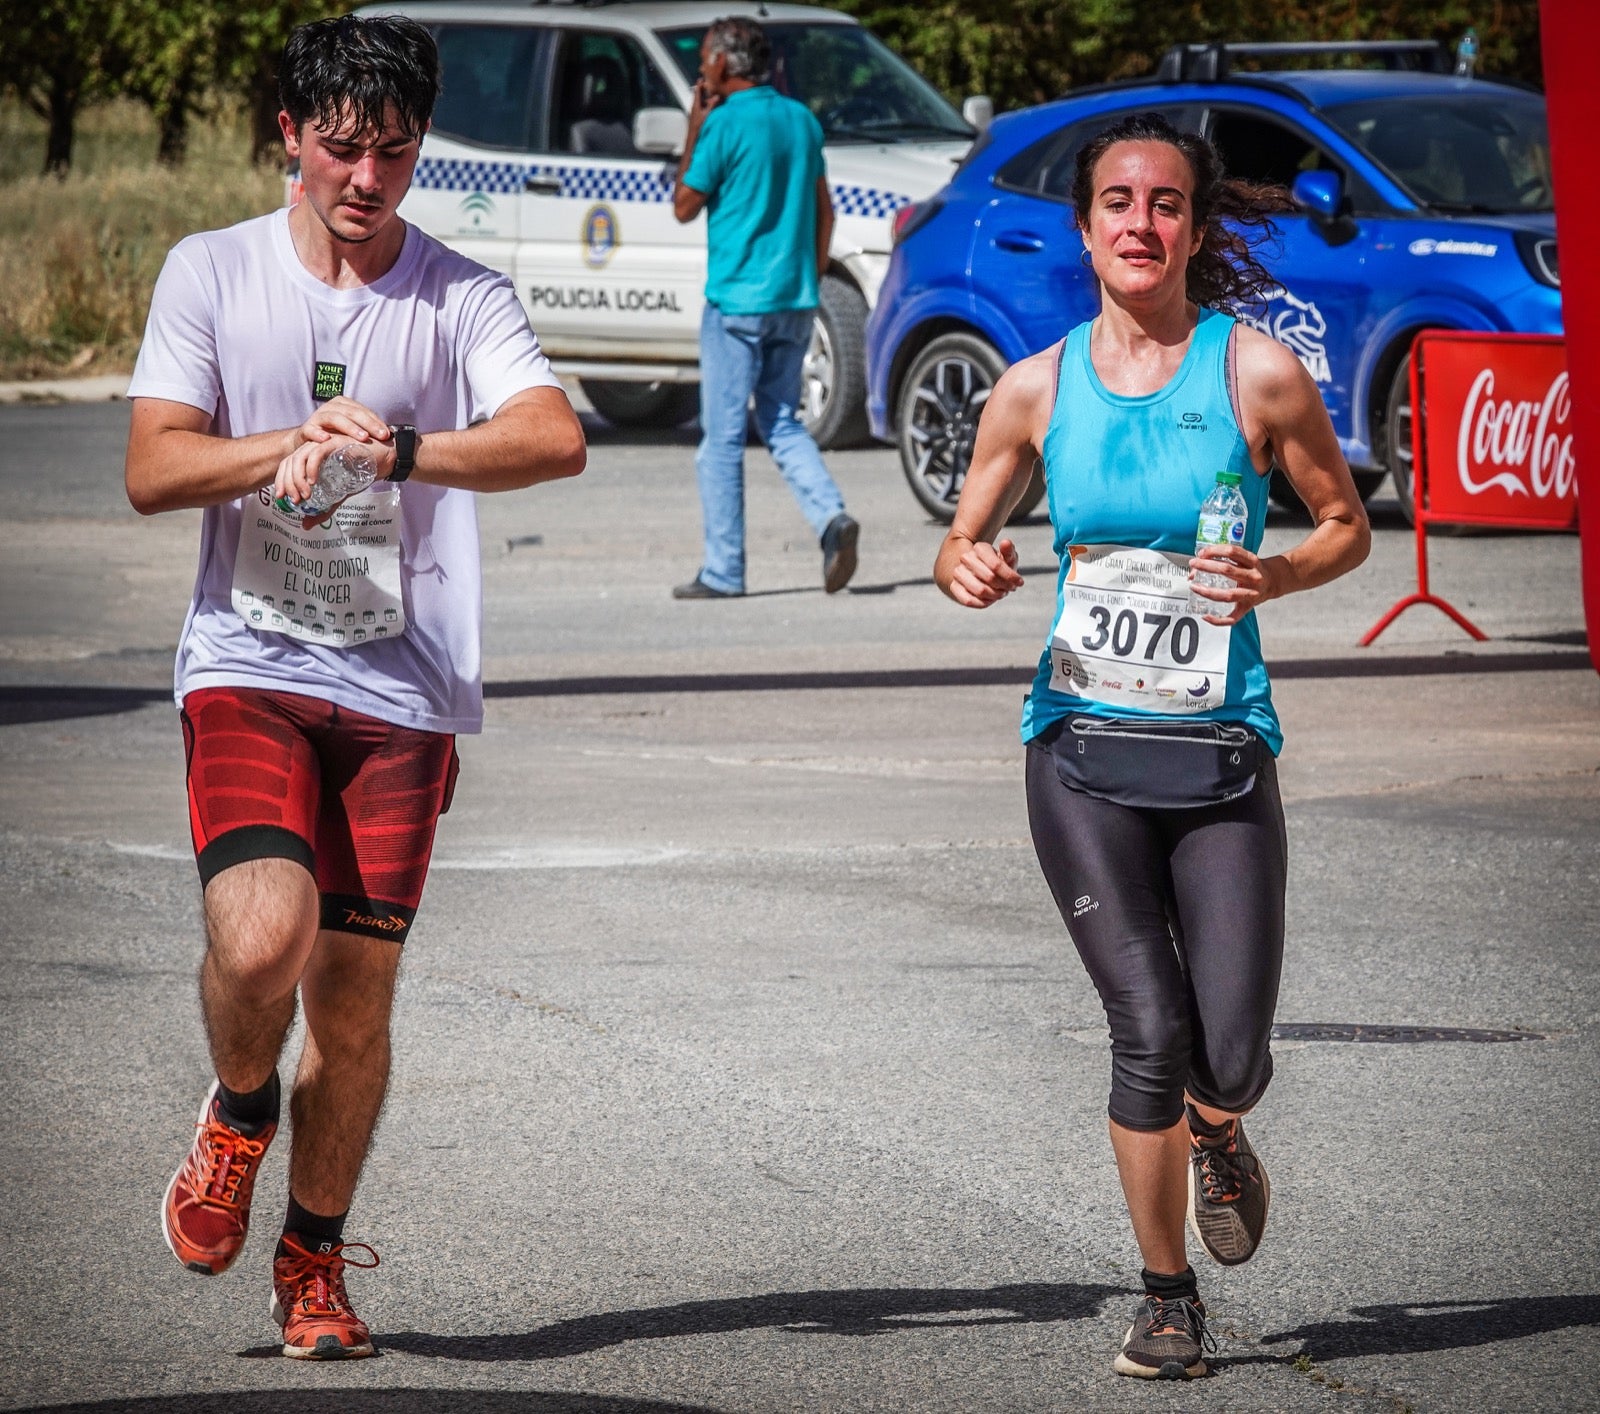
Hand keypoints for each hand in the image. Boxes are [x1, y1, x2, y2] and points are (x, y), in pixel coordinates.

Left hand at [272, 436, 395, 528]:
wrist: (384, 459)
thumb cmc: (362, 472)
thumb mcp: (339, 495)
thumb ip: (323, 509)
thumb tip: (305, 525)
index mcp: (312, 456)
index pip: (288, 465)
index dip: (281, 480)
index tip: (281, 497)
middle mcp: (314, 447)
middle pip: (290, 461)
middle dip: (288, 482)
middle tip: (294, 500)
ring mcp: (324, 443)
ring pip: (300, 457)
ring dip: (298, 477)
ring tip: (305, 494)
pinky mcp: (335, 442)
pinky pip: (317, 453)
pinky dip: (312, 467)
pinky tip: (313, 481)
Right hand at [288, 396, 391, 454]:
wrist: (307, 441)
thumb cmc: (334, 435)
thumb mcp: (350, 430)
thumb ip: (365, 429)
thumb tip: (388, 436)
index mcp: (343, 405)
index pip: (362, 411)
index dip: (375, 422)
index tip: (387, 434)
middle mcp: (331, 408)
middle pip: (351, 412)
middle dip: (368, 424)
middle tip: (380, 436)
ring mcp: (318, 417)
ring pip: (334, 418)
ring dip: (349, 427)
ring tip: (362, 437)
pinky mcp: (306, 428)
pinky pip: (311, 429)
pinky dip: (318, 434)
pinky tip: (327, 439)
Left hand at [690, 79, 717, 124]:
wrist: (693, 134)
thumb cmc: (698, 124)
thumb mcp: (706, 114)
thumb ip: (711, 105)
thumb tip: (716, 97)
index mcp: (696, 104)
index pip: (697, 92)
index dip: (699, 85)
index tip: (701, 79)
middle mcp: (694, 106)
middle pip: (698, 95)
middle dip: (702, 90)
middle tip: (706, 85)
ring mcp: (695, 110)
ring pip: (699, 101)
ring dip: (704, 97)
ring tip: (709, 95)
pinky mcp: (696, 114)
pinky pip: (700, 106)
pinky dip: (704, 103)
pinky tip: (708, 106)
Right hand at [948, 537, 1023, 607]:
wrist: (978, 572)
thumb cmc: (997, 565)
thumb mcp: (1006, 557)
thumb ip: (1008, 551)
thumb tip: (1005, 542)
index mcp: (980, 547)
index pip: (996, 565)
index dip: (1010, 576)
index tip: (1019, 582)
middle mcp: (966, 558)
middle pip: (990, 578)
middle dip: (1004, 586)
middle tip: (1009, 589)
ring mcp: (958, 572)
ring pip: (979, 590)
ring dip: (994, 596)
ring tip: (1000, 594)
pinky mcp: (954, 586)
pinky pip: (968, 600)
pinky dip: (983, 603)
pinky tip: (990, 600)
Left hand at [1187, 545, 1281, 623]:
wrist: (1274, 581)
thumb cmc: (1253, 570)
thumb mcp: (1244, 559)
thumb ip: (1224, 559)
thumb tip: (1197, 567)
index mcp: (1253, 561)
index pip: (1232, 552)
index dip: (1214, 551)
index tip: (1201, 553)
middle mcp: (1253, 577)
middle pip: (1227, 570)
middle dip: (1206, 566)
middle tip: (1193, 565)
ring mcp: (1251, 594)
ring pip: (1227, 594)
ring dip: (1207, 591)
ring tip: (1194, 586)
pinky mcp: (1247, 608)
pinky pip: (1232, 618)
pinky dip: (1218, 619)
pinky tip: (1205, 616)